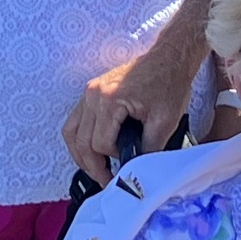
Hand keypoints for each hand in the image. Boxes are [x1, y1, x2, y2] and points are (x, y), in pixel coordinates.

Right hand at [64, 47, 193, 186]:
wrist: (168, 58)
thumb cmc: (169, 84)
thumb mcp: (165, 121)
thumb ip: (148, 148)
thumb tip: (135, 169)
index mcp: (109, 100)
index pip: (101, 144)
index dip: (114, 160)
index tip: (128, 168)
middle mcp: (93, 95)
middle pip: (81, 141)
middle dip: (92, 166)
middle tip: (106, 181)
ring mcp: (89, 92)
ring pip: (71, 132)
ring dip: (80, 154)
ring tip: (95, 170)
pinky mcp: (91, 92)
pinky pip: (75, 120)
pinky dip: (79, 139)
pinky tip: (91, 151)